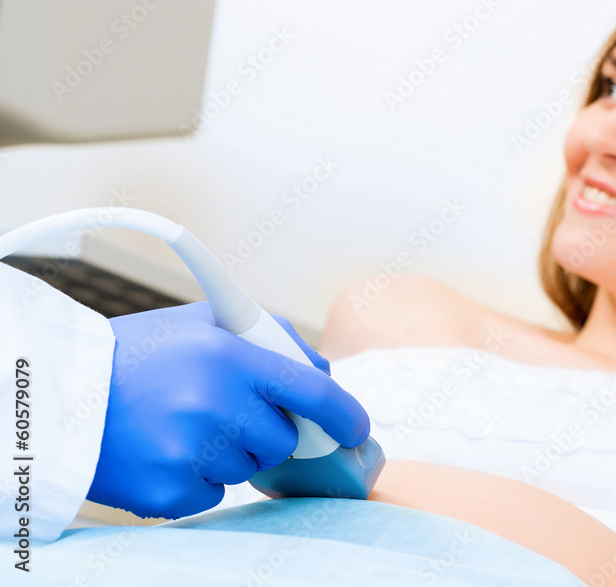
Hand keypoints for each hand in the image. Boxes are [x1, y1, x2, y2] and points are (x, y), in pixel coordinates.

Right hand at [87, 302, 369, 518]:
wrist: (59, 396)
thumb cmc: (139, 355)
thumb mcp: (204, 322)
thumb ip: (270, 337)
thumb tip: (322, 373)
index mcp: (229, 356)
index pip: (311, 391)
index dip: (344, 414)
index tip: (356, 428)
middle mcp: (215, 405)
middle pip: (282, 440)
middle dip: (266, 429)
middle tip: (225, 411)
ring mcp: (192, 453)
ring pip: (248, 467)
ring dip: (230, 452)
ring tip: (183, 425)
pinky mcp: (171, 492)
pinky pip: (214, 494)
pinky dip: (198, 477)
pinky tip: (166, 449)